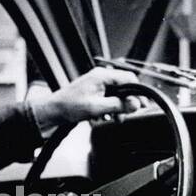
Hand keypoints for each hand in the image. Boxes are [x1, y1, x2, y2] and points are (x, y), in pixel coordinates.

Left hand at [31, 67, 146, 131]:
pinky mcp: (93, 92)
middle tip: (128, 115)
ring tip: (116, 119)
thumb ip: (118, 105)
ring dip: (118, 108)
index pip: (129, 78)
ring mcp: (97, 84)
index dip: (138, 92)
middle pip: (124, 87)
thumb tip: (135, 104)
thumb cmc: (69, 106)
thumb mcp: (97, 108)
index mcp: (102, 75)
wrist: (52, 111)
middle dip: (127, 102)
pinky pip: (108, 99)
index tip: (142, 104)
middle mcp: (101, 77)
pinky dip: (109, 108)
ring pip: (116, 94)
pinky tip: (104, 118)